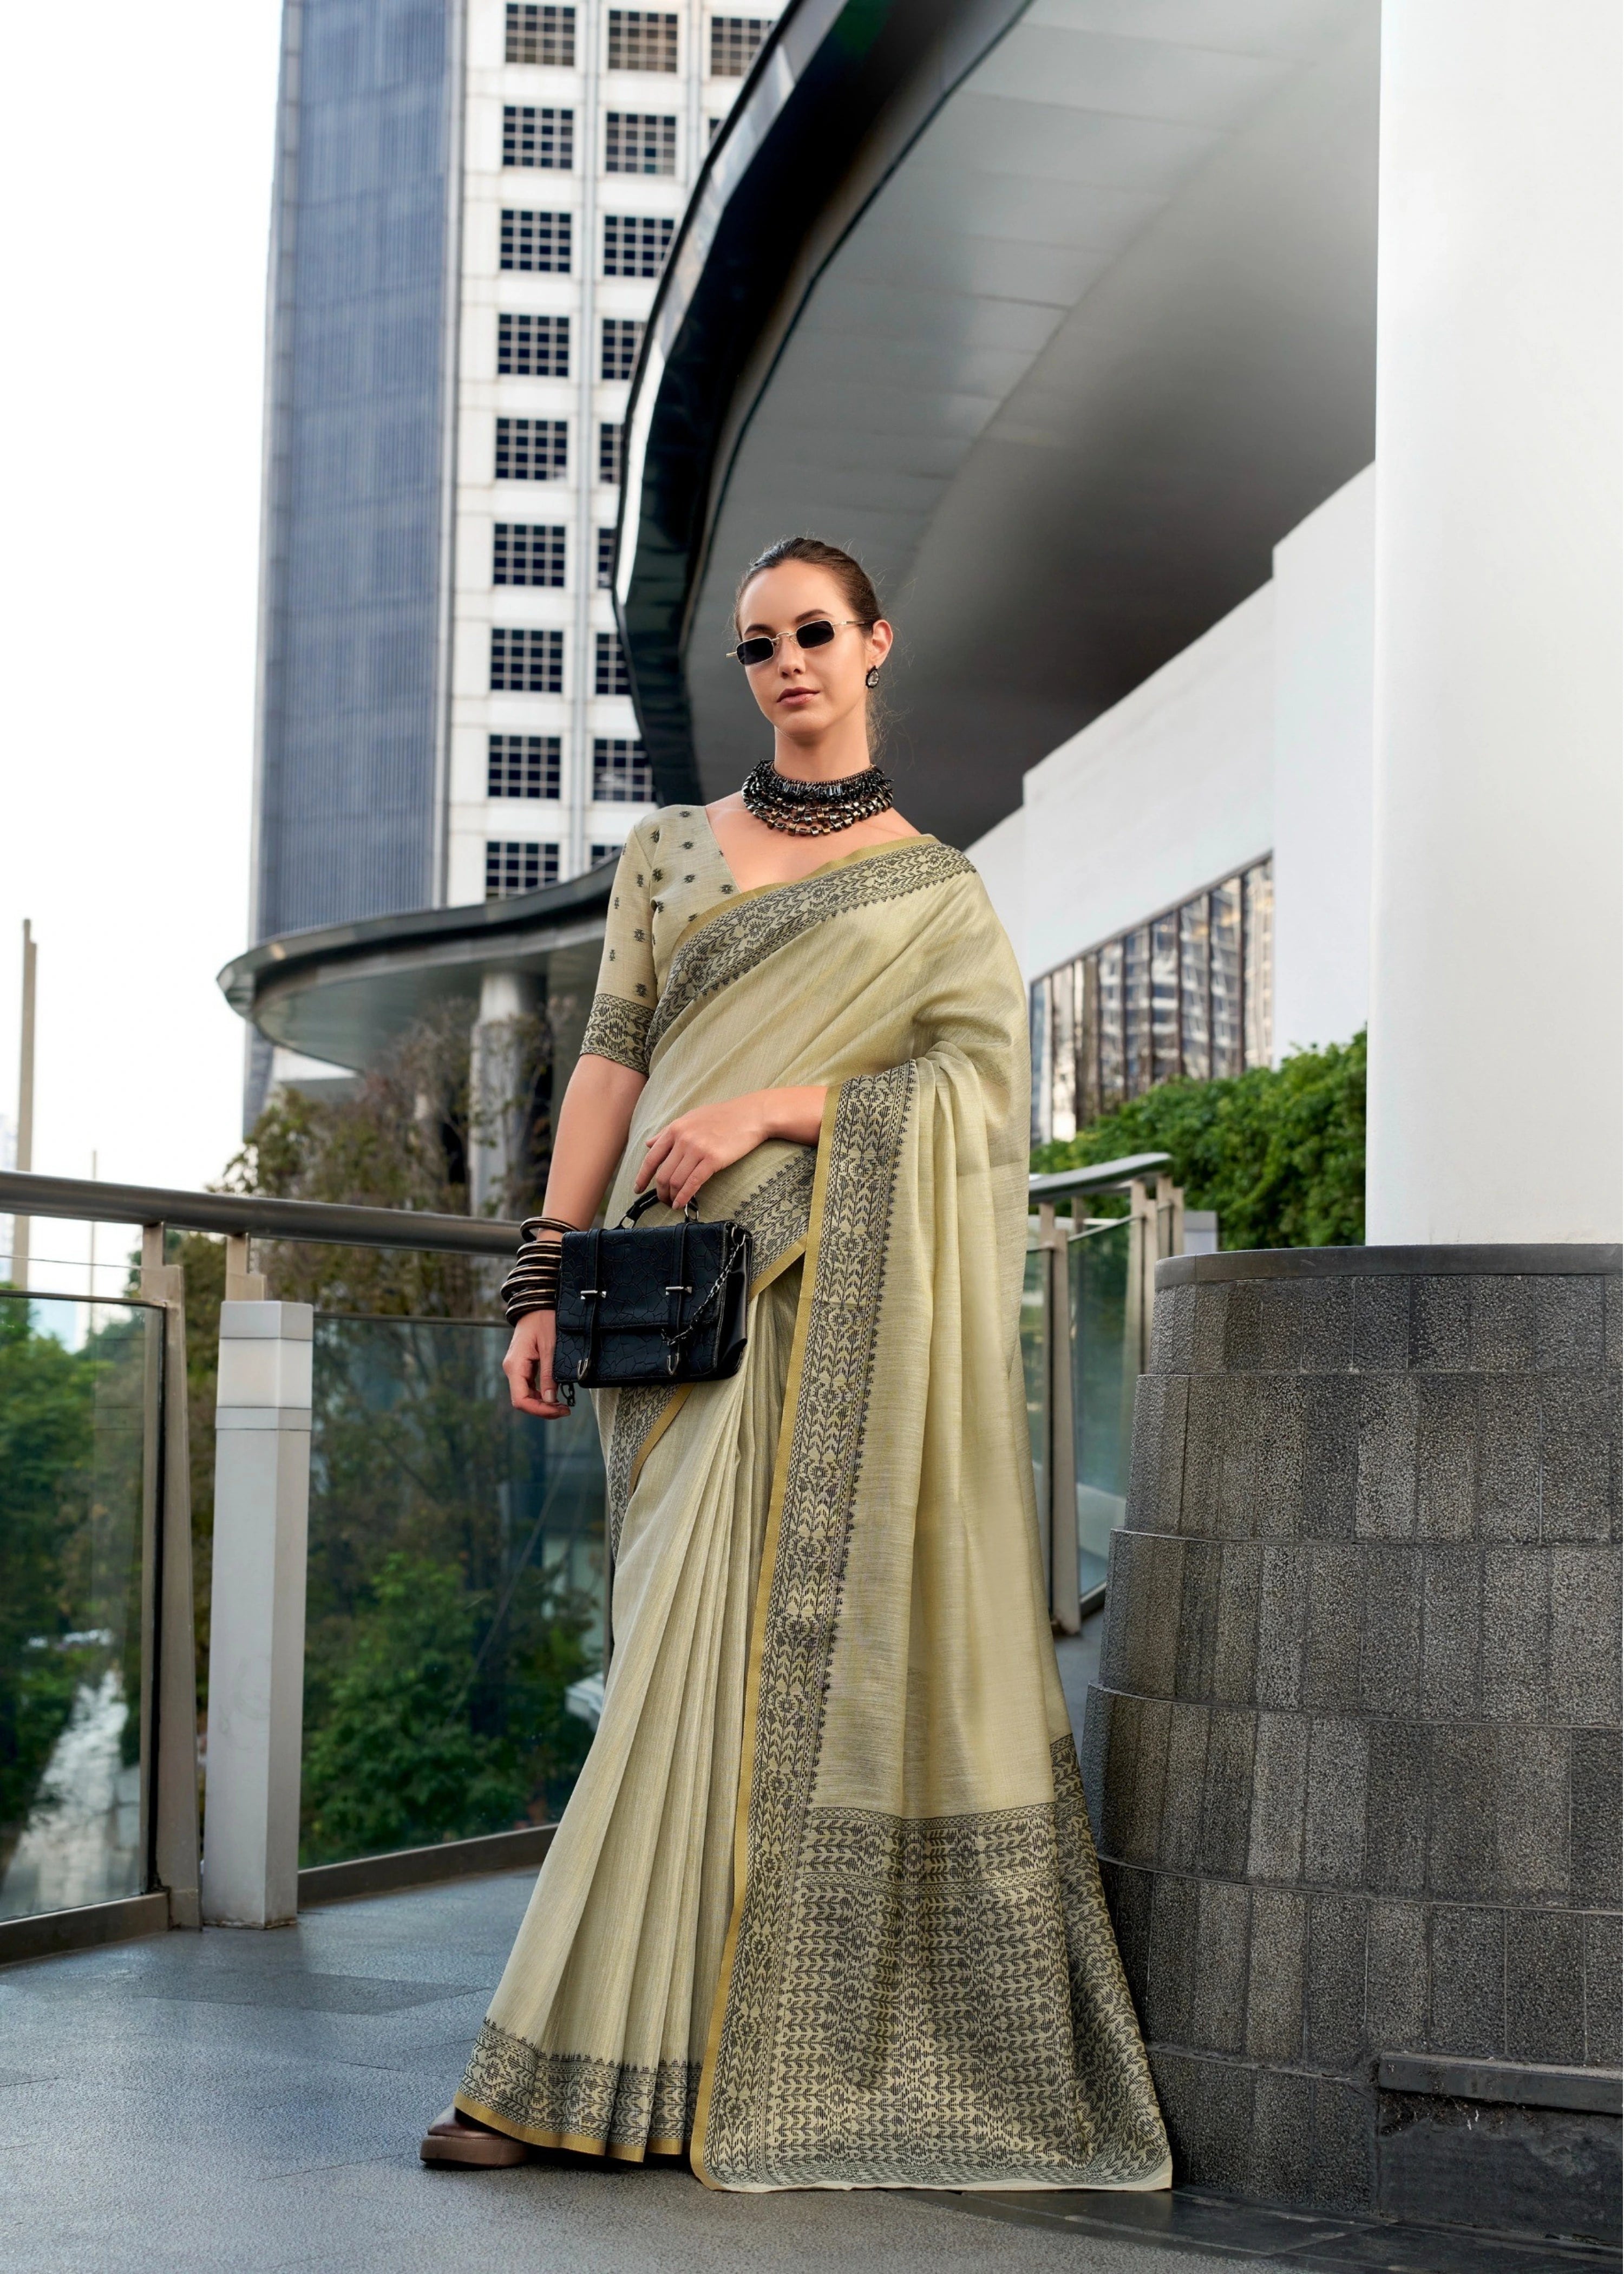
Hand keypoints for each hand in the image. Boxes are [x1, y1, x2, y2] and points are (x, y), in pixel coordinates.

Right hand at [502, 1307, 570, 1418]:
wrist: (537, 1304)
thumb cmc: (544, 1320)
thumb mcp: (550, 1347)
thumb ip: (548, 1375)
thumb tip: (550, 1400)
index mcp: (515, 1366)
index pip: (521, 1400)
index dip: (539, 1410)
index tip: (559, 1411)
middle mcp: (512, 1369)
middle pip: (523, 1400)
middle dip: (543, 1409)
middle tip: (565, 1410)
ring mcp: (516, 1367)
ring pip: (526, 1395)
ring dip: (543, 1403)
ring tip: (563, 1405)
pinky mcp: (523, 1365)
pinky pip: (529, 1386)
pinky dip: (541, 1394)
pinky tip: (555, 1395)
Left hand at [636, 1094, 772, 1211]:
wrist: (750, 1115)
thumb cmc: (722, 1116)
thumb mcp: (690, 1118)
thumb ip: (668, 1132)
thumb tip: (648, 1144)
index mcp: (675, 1129)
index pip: (651, 1158)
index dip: (642, 1177)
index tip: (637, 1189)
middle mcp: (683, 1139)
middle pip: (662, 1174)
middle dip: (659, 1192)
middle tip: (662, 1200)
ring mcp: (697, 1149)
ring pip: (675, 1181)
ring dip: (671, 1197)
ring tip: (673, 1203)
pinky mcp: (713, 1159)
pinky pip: (693, 1183)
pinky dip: (684, 1197)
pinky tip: (682, 1204)